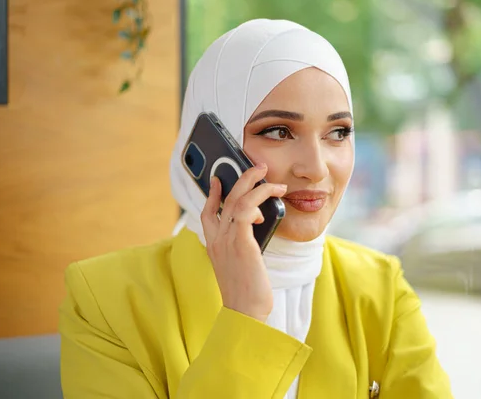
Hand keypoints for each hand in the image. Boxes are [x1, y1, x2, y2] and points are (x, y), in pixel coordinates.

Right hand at [201, 163, 286, 322]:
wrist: (246, 312)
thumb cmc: (246, 291)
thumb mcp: (239, 264)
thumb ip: (241, 244)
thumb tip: (256, 224)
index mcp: (214, 245)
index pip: (207, 213)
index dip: (212, 194)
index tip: (219, 179)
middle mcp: (217, 240)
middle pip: (226, 200)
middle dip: (242, 179)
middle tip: (257, 168)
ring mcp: (227, 241)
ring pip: (238, 202)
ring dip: (257, 186)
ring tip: (273, 181)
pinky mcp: (242, 244)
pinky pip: (246, 213)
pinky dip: (257, 202)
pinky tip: (269, 204)